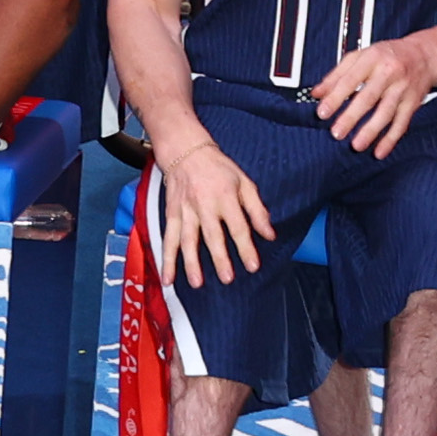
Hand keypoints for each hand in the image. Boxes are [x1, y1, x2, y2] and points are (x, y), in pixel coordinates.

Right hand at [148, 136, 277, 287]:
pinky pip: (168, 239)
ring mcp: (185, 211)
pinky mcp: (171, 215)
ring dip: (191, 263)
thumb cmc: (219, 169)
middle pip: (212, 235)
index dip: (246, 247)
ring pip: (187, 240)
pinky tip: (167, 277)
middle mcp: (204, 206)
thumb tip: (269, 234)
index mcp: (225, 197)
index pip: (238, 226)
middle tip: (227, 278)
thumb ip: (257, 210)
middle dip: (219, 258)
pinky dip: (166, 259)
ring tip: (196, 283)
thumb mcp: (244, 183)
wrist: (186, 152)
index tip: (252, 266)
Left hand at [305, 36, 436, 155]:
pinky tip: (380, 151)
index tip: (322, 112)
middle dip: (351, 117)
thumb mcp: (360, 56)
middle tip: (336, 133)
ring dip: (371, 131)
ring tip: (356, 145)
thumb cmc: (387, 56)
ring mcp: (402, 88)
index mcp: (372, 59)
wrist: (424, 56)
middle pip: (369, 97)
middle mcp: (389, 73)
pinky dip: (391, 139)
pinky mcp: (413, 103)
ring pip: (386, 112)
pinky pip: (402, 123)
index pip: (350, 80)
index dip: (336, 97)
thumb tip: (316, 93)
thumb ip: (337, 75)